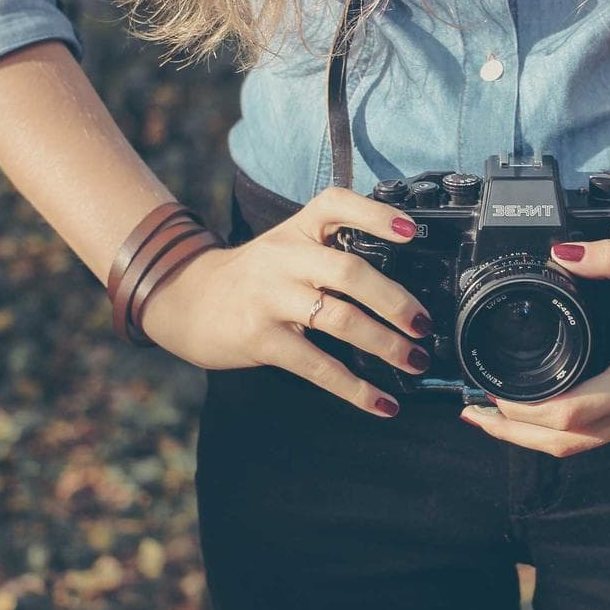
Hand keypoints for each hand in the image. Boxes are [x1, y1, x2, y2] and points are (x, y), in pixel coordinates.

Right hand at [135, 187, 434, 417]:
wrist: (186, 299)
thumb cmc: (255, 275)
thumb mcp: (287, 246)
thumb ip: (332, 250)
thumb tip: (402, 286)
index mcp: (298, 229)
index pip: (337, 205)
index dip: (376, 215)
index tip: (412, 233)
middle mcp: (285, 258)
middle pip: (349, 271)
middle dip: (394, 300)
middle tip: (423, 324)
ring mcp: (271, 298)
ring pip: (339, 319)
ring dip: (385, 344)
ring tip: (414, 360)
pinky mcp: (262, 339)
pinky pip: (318, 366)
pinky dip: (355, 389)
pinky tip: (383, 403)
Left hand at [459, 239, 609, 454]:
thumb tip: (563, 253)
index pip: (571, 413)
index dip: (524, 411)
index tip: (489, 393)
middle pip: (570, 442)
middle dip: (517, 433)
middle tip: (474, 414)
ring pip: (590, 445)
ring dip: (543, 435)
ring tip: (501, 416)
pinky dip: (575, 429)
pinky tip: (554, 410)